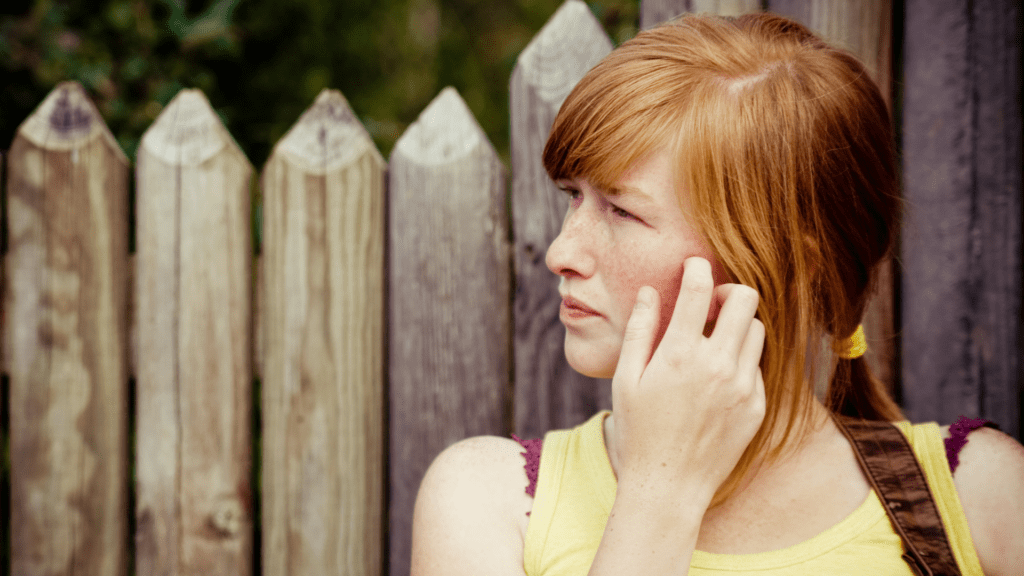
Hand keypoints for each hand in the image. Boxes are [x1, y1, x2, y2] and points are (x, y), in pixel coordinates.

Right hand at [610, 257, 765, 505]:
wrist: (669, 485)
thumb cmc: (639, 430)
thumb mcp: (626, 378)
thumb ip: (640, 330)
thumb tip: (649, 291)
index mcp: (680, 354)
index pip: (699, 288)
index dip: (696, 268)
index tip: (692, 267)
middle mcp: (718, 365)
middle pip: (744, 299)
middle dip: (727, 292)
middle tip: (710, 305)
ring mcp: (743, 386)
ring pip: (757, 329)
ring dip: (737, 325)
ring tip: (714, 341)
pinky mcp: (757, 405)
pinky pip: (757, 366)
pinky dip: (741, 361)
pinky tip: (717, 379)